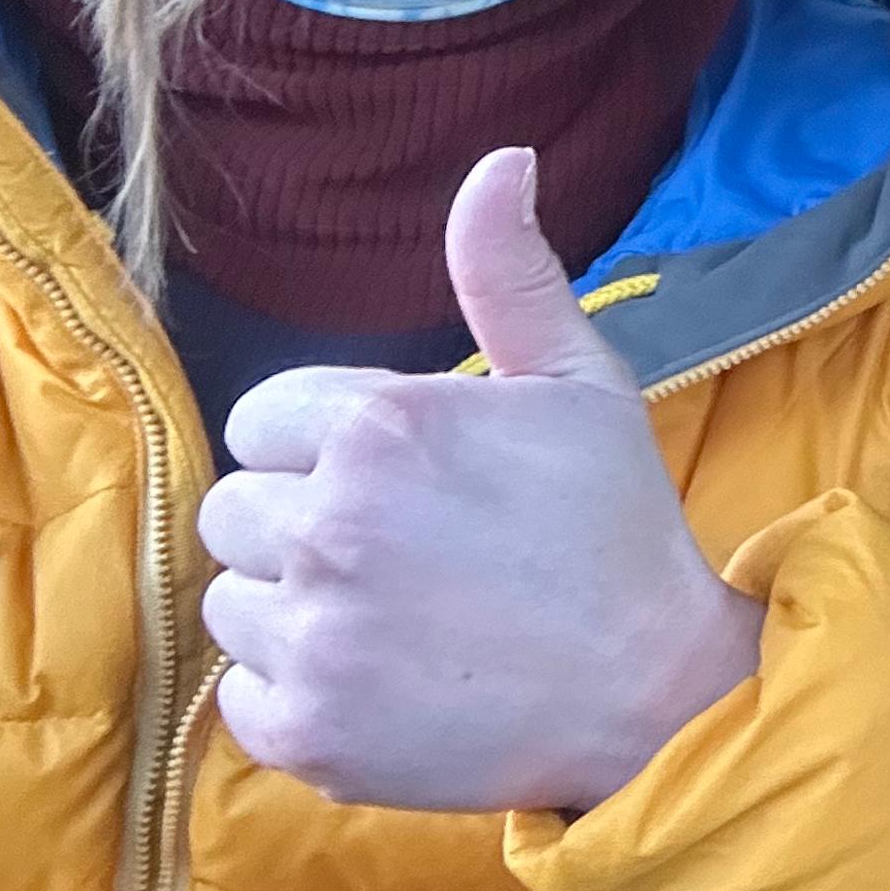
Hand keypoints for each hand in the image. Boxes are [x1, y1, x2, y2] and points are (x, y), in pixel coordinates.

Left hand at [198, 147, 764, 813]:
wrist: (657, 693)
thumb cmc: (618, 529)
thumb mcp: (579, 384)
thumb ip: (509, 273)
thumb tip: (500, 160)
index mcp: (381, 427)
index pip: (263, 421)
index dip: (326, 450)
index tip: (403, 487)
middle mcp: (329, 524)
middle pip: (235, 510)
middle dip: (305, 527)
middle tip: (405, 557)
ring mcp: (312, 634)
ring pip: (232, 603)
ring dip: (298, 611)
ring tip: (398, 622)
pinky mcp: (304, 730)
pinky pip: (243, 697)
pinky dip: (301, 697)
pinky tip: (384, 684)